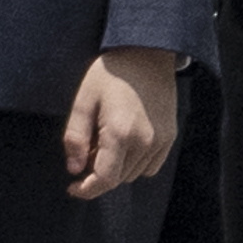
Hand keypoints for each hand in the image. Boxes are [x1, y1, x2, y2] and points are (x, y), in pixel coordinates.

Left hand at [63, 47, 182, 199]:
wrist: (148, 52)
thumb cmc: (111, 74)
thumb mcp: (83, 101)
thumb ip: (74, 138)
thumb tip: (74, 169)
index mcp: (120, 133)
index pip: (105, 180)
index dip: (86, 190)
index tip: (72, 187)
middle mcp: (145, 141)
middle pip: (118, 179)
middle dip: (98, 173)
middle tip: (88, 150)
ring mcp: (162, 139)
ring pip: (134, 174)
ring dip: (117, 168)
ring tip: (107, 142)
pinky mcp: (170, 135)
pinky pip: (151, 166)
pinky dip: (136, 164)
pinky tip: (127, 144)